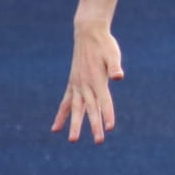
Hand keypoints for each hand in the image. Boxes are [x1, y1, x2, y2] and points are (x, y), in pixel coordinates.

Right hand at [52, 22, 122, 143]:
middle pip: (91, 109)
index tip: (110, 128)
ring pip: (75, 109)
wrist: (88, 33)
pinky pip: (65, 103)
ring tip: (73, 141)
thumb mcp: (113, 54)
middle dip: (95, 126)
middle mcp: (86, 85)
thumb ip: (114, 67)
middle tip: (99, 141)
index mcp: (97, 80)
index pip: (105, 101)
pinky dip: (61, 115)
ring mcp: (77, 85)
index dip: (108, 115)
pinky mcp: (73, 84)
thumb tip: (118, 77)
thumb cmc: (104, 44)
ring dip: (74, 125)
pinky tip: (56, 129)